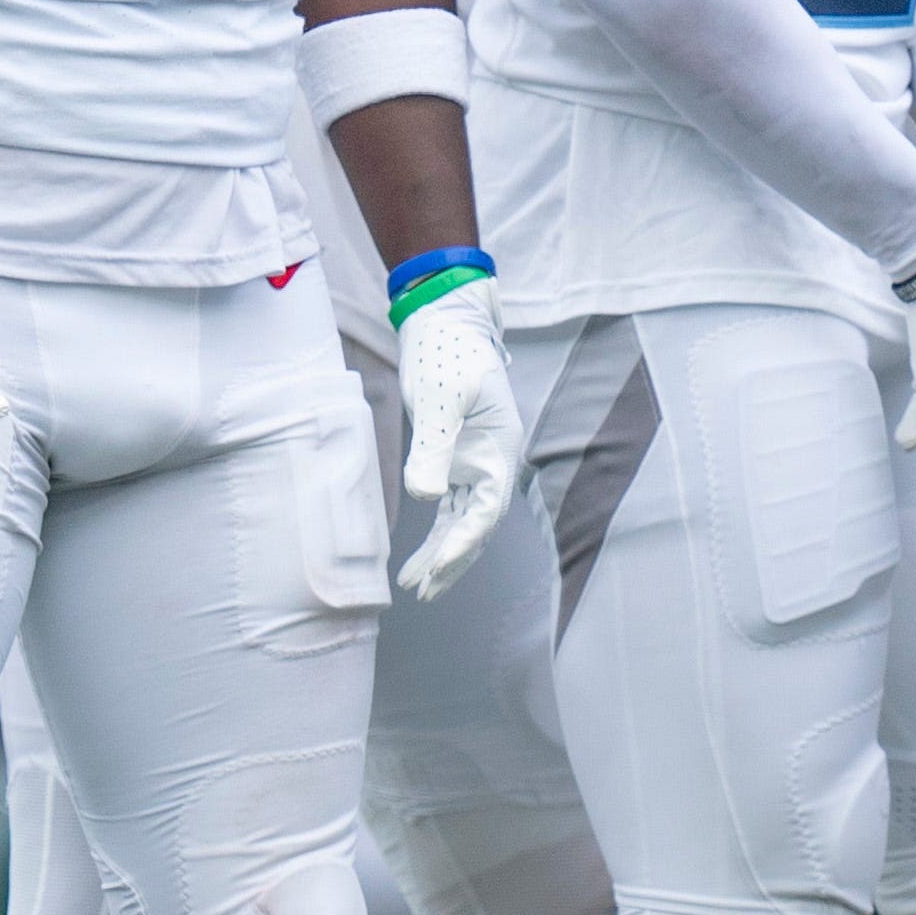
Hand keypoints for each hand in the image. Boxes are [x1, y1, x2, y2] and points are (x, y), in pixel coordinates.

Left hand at [393, 277, 528, 597]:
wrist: (445, 321)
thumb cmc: (447, 352)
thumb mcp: (440, 399)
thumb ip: (434, 448)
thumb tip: (426, 498)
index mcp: (500, 448)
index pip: (486, 511)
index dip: (461, 545)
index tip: (435, 571)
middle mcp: (494, 460)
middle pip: (478, 525)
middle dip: (453, 562)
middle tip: (423, 593)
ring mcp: (477, 460)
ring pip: (464, 520)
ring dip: (443, 553)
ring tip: (415, 586)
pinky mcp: (457, 456)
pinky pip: (451, 504)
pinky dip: (438, 531)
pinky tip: (420, 554)